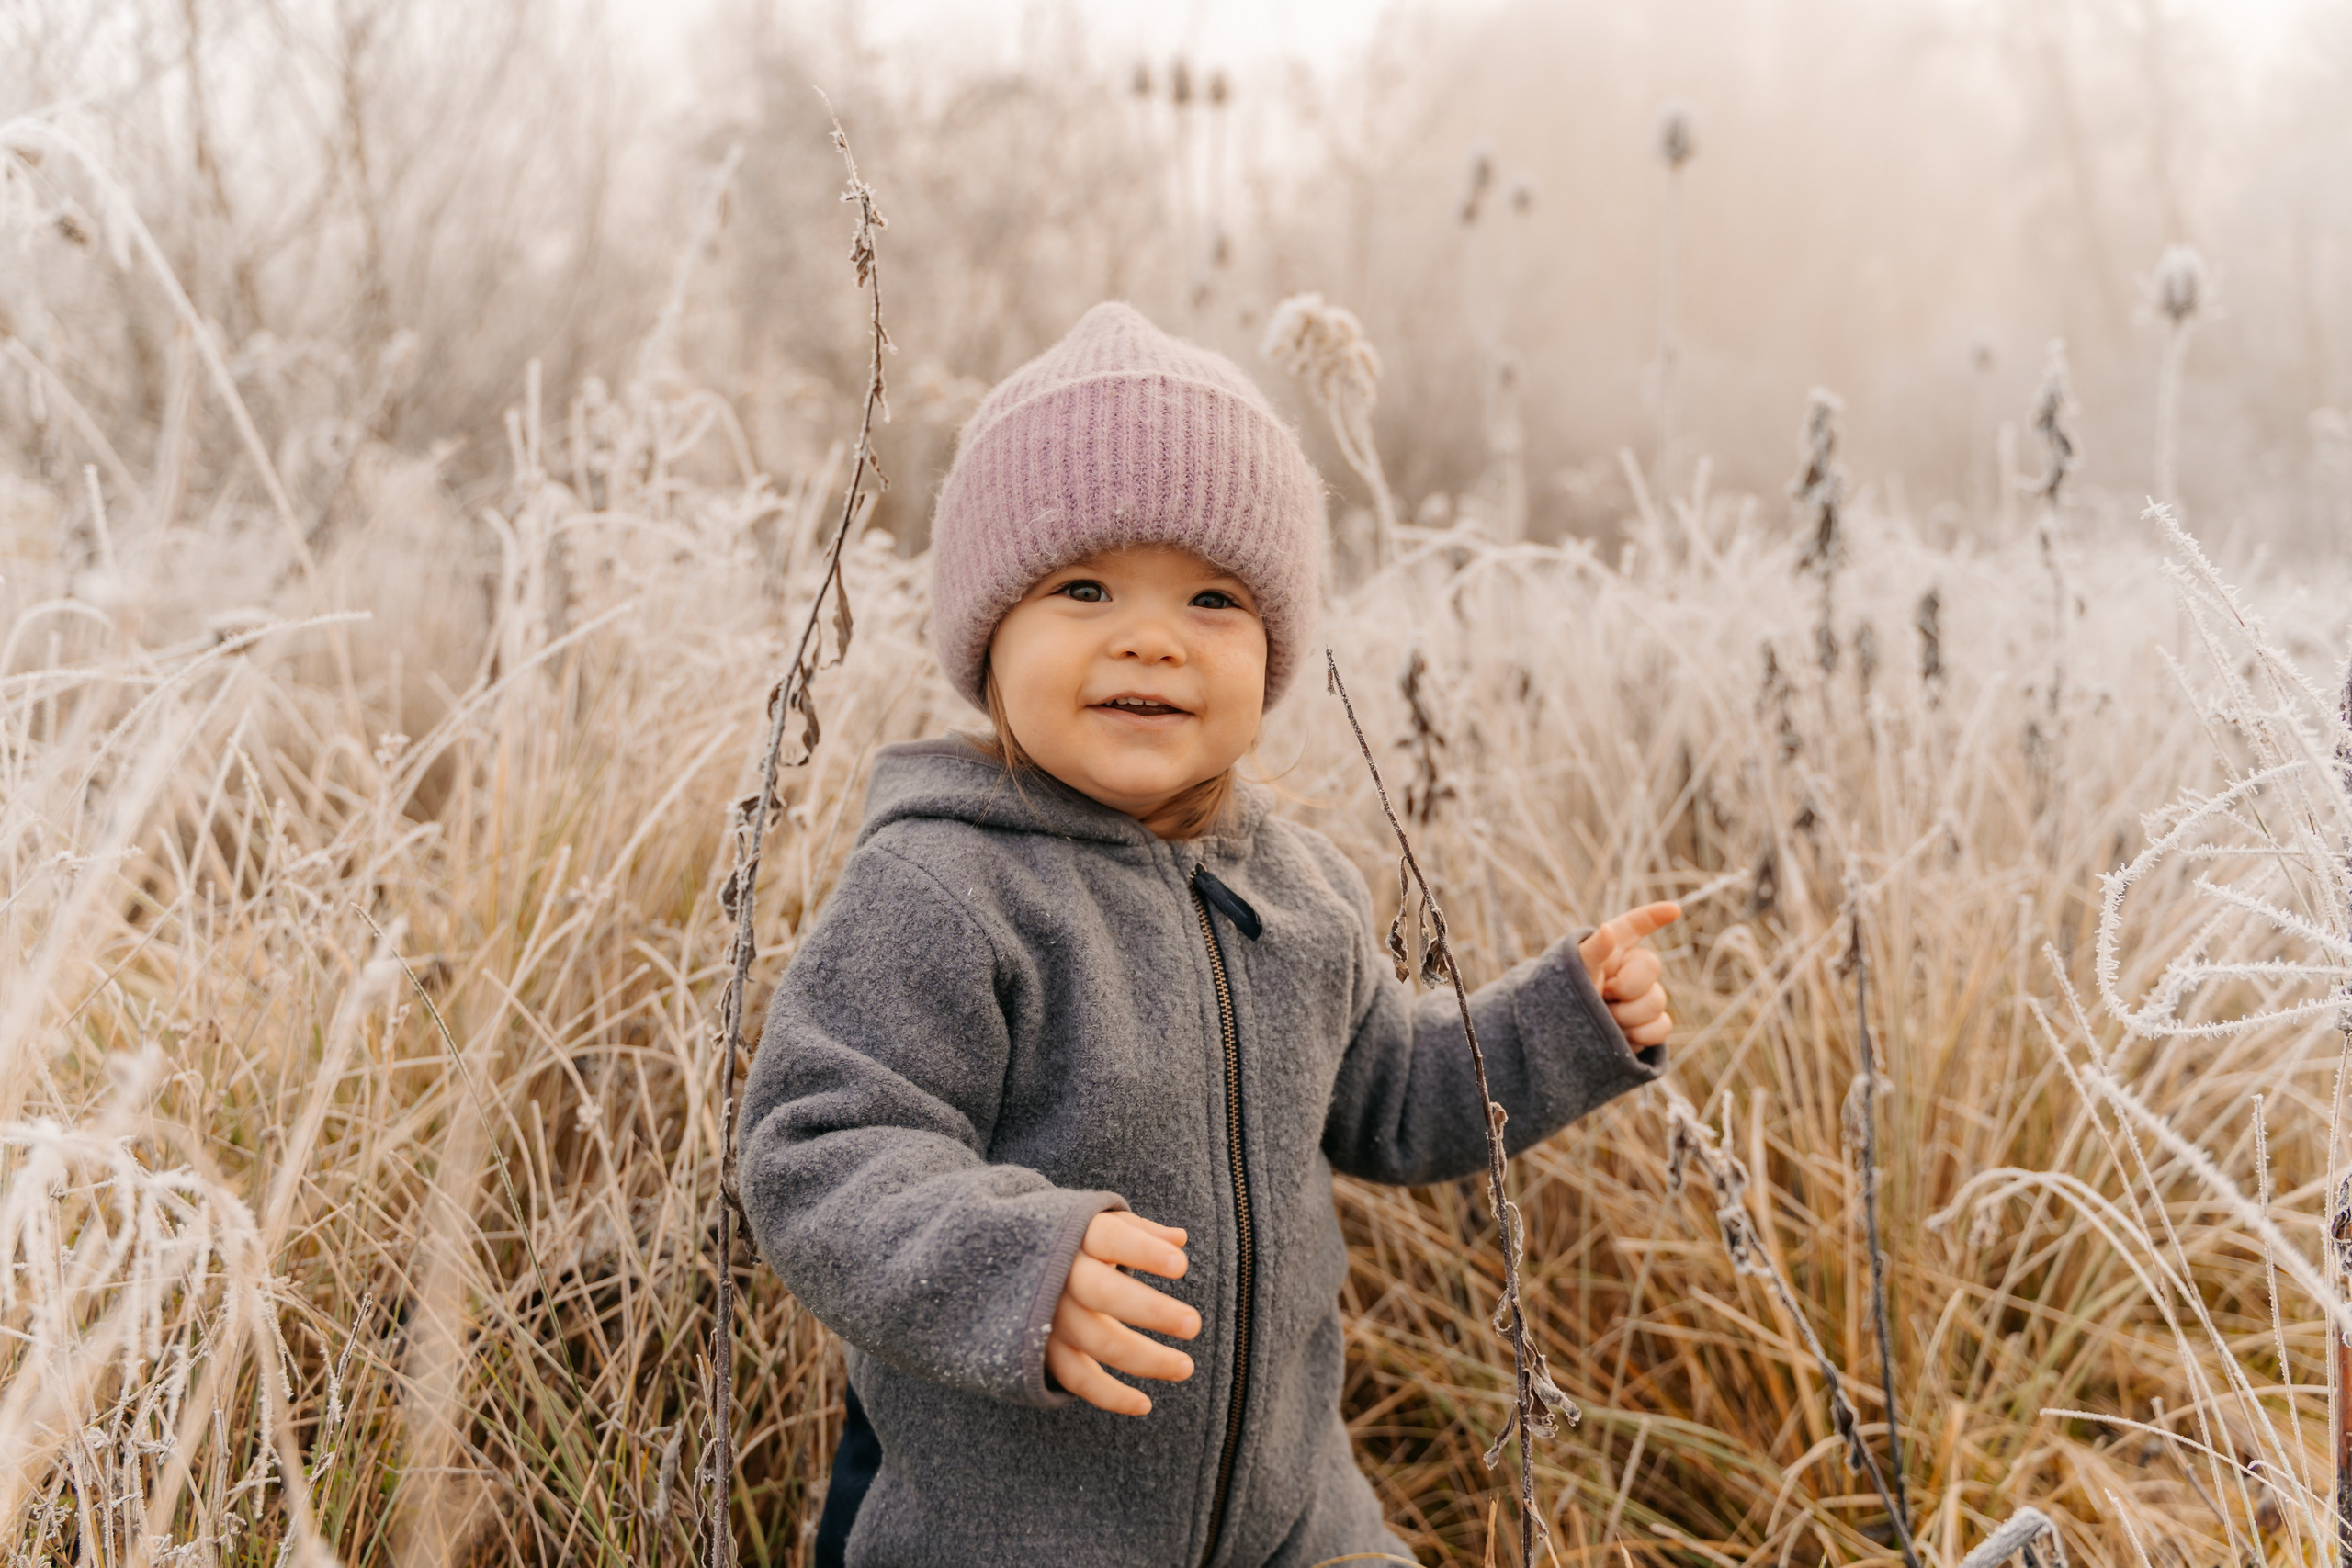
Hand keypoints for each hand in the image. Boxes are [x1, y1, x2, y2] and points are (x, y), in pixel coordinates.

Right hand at [1045, 1209, 1199, 1415]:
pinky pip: (1076, 1377)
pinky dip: (1110, 1396)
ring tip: (1185, 1367)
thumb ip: (1139, 1232)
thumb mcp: (1097, 1224)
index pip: (1113, 1239)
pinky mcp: (1041, 1348)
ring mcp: (1048, 1314)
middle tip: (1193, 1325)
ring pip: (1099, 1342)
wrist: (1000, 1259)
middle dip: (1151, 1311)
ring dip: (1146, 1359)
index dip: (1145, 1252)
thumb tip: (1180, 1239)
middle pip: (1106, 1294)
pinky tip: (1144, 1404)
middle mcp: (1060, 1273)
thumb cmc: (1070, 1241)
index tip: (1182, 1265)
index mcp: (1077, 1234)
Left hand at [1577, 901, 1680, 1049]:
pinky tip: (1621, 1035)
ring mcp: (1643, 997)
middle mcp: (1632, 968)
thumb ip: (1593, 951)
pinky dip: (1640, 1035)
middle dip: (1626, 987)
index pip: (1635, 925)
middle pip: (1652, 967)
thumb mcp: (1574, 971)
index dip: (1654, 915)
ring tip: (1604, 1018)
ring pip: (1657, 1002)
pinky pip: (1662, 1027)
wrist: (1563, 1035)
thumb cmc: (1564, 996)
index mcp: (1613, 948)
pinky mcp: (1649, 1024)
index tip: (1673, 909)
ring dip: (1627, 1016)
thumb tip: (1607, 928)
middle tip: (1603, 996)